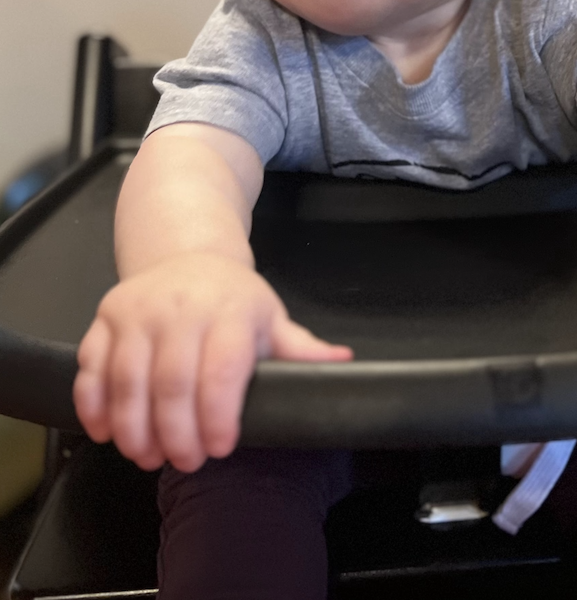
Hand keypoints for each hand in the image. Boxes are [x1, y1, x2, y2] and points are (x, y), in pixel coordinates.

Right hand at [73, 251, 351, 471]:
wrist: (187, 254)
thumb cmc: (233, 299)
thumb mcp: (270, 318)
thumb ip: (301, 350)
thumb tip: (343, 365)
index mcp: (231, 310)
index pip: (222, 368)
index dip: (218, 415)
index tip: (221, 447)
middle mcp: (182, 307)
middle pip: (171, 383)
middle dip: (176, 434)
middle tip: (185, 462)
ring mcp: (139, 311)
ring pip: (127, 380)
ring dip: (134, 429)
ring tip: (148, 455)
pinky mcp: (106, 318)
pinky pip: (92, 368)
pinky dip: (94, 407)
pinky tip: (108, 433)